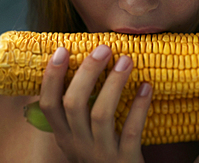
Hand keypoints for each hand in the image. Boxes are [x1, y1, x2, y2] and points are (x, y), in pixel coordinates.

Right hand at [39, 45, 152, 162]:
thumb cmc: (102, 151)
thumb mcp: (82, 135)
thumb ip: (82, 108)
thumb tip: (90, 62)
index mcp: (65, 134)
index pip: (49, 104)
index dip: (52, 77)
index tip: (62, 50)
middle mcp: (77, 144)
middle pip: (74, 104)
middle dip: (87, 72)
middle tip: (104, 49)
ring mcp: (100, 153)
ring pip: (101, 114)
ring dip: (114, 83)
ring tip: (127, 60)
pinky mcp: (125, 160)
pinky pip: (131, 130)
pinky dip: (139, 106)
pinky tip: (146, 86)